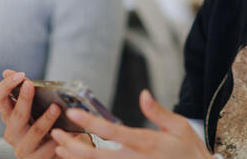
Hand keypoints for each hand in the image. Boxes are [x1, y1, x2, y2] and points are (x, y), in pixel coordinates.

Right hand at [0, 69, 92, 158]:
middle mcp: (12, 132)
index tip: (21, 75)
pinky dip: (59, 137)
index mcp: (9, 116)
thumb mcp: (36, 106)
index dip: (6, 86)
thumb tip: (8, 71)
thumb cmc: (46, 124)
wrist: (57, 150)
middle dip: (24, 99)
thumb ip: (25, 89)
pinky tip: (69, 130)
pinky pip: (49, 148)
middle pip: (15, 114)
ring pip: (34, 131)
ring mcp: (22, 148)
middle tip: (31, 85)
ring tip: (56, 108)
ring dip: (45, 119)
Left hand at [51, 90, 212, 158]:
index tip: (72, 112)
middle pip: (96, 156)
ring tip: (60, 148)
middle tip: (55, 134)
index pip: (111, 131)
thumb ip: (157, 112)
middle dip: (72, 146)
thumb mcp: (179, 127)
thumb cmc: (190, 151)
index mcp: (146, 142)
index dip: (89, 122)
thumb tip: (142, 94)